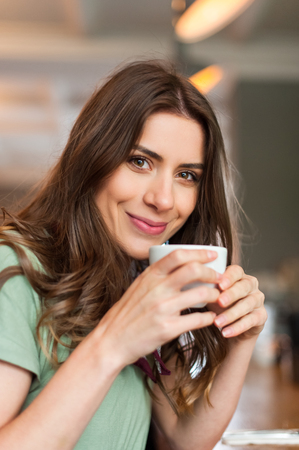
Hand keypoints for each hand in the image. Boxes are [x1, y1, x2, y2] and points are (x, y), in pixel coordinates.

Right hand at [95, 250, 221, 367]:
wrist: (112, 340)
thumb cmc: (127, 313)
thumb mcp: (138, 286)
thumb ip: (157, 275)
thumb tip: (181, 265)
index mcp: (150, 275)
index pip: (178, 255)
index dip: (199, 252)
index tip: (212, 254)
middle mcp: (157, 289)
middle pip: (193, 270)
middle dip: (212, 272)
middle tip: (219, 278)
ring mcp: (163, 308)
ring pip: (201, 294)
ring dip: (215, 295)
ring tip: (216, 298)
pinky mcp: (168, 328)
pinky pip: (198, 319)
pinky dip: (209, 317)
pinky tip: (210, 318)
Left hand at [209, 265, 266, 339]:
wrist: (230, 325)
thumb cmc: (218, 304)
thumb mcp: (211, 295)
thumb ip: (206, 288)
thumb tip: (192, 285)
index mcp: (238, 275)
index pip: (236, 271)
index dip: (229, 277)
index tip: (220, 285)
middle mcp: (251, 285)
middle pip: (244, 286)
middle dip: (231, 294)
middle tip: (219, 302)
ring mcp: (258, 300)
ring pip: (247, 304)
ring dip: (231, 314)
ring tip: (217, 322)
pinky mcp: (262, 316)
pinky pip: (251, 321)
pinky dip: (237, 327)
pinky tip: (225, 332)